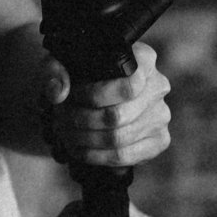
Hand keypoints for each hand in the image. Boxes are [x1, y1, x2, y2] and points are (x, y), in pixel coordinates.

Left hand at [43, 41, 170, 169]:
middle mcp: (158, 86)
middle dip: (80, 122)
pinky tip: (79, 149)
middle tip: (60, 120)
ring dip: (83, 140)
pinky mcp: (158, 141)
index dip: (93, 96)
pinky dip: (95, 156)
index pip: (127, 85)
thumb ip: (55, 71)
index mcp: (144, 59)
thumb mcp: (63, 62)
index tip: (72, 96)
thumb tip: (58, 93)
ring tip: (65, 133)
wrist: (98, 93)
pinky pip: (124, 156)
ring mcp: (160, 116)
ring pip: (117, 139)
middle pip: (116, 116)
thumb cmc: (82, 74)